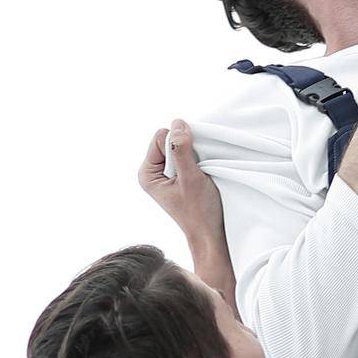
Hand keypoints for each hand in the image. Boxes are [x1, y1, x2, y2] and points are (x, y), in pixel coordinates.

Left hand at [140, 121, 225, 254]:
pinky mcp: (177, 176)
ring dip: (193, 155)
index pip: (161, 137)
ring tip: (199, 175)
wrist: (210, 233)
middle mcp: (152, 172)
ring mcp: (165, 174)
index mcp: (147, 174)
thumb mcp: (191, 178)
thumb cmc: (199, 211)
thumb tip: (177, 124)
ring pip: (179, 146)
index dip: (180, 144)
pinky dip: (196, 160)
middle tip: (196, 171)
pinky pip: (185, 155)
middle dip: (186, 149)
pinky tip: (201, 175)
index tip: (191, 165)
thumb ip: (182, 151)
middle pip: (169, 140)